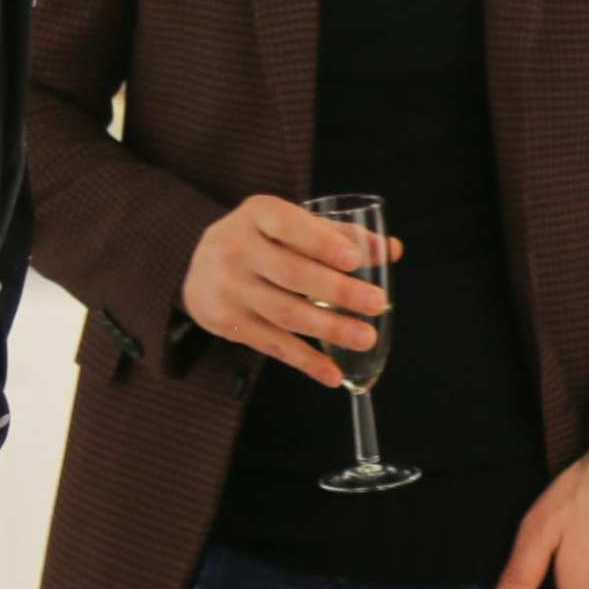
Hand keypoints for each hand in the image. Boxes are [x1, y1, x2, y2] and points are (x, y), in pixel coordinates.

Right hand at [179, 195, 398, 389]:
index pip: (290, 225)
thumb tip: (391, 250)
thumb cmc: (261, 240)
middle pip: (292, 274)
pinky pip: (273, 345)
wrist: (197, 266)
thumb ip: (339, 235)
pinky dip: (305, 361)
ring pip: (285, 313)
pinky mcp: (228, 323)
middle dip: (338, 290)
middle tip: (378, 303)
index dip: (322, 242)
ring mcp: (229, 288)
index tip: (355, 259)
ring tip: (366, 338)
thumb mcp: (289, 224)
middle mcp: (236, 248)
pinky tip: (333, 374)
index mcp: (257, 213)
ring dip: (330, 328)